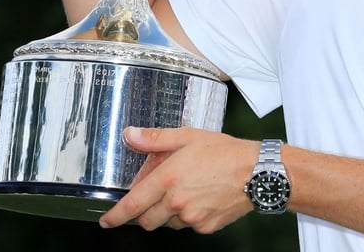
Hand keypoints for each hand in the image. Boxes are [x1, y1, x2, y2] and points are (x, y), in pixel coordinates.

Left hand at [99, 126, 257, 232]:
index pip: (131, 205)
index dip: (114, 216)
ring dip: (167, 213)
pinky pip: (188, 226)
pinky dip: (188, 217)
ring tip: (185, 191)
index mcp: (167, 179)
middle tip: (155, 195)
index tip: (106, 221)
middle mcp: (176, 202)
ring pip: (167, 223)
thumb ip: (155, 139)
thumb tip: (131, 135)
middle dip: (144, 212)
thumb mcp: (188, 136)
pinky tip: (200, 199)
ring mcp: (191, 218)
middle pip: (146, 220)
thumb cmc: (225, 152)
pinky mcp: (205, 227)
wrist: (258, 172)